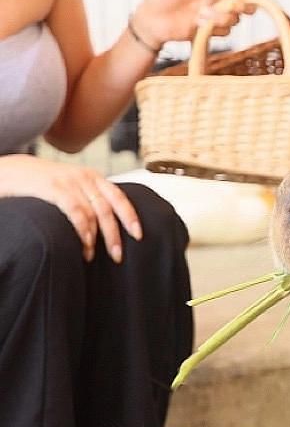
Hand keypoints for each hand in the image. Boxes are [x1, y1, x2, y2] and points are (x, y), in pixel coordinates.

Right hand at [0, 156, 141, 262]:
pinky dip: (83, 230)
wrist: (12, 170)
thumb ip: (89, 198)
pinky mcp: (54, 188)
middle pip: (108, 210)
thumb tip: (107, 224)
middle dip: (114, 235)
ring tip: (91, 255)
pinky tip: (83, 243)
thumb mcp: (71, 185)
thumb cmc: (43, 183)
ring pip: (93, 213)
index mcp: (93, 177)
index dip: (130, 217)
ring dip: (95, 238)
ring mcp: (69, 182)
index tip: (138, 236)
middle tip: (117, 256)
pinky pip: (76, 211)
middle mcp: (84, 178)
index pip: (118, 197)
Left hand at [132, 0, 250, 46]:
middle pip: (242, 2)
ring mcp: (214, 16)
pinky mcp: (211, 30)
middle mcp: (215, 0)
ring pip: (235, 18)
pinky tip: (200, 25)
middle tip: (233, 7)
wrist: (152, 19)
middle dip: (243, 5)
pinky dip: (216, 29)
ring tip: (202, 16)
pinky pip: (226, 31)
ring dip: (222, 18)